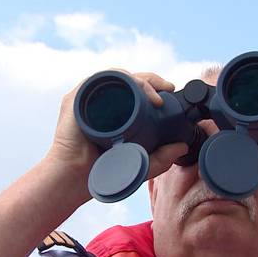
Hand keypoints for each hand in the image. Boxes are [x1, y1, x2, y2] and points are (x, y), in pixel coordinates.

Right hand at [45, 70, 188, 182]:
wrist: (76, 179)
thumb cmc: (102, 173)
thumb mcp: (139, 165)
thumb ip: (161, 158)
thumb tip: (182, 146)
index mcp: (115, 112)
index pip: (136, 90)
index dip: (154, 87)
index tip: (170, 92)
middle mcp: (101, 102)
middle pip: (128, 80)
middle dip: (151, 80)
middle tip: (166, 90)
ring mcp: (88, 99)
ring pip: (116, 77)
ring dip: (138, 79)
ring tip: (153, 94)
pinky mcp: (75, 99)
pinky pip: (97, 79)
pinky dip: (116, 78)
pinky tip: (132, 86)